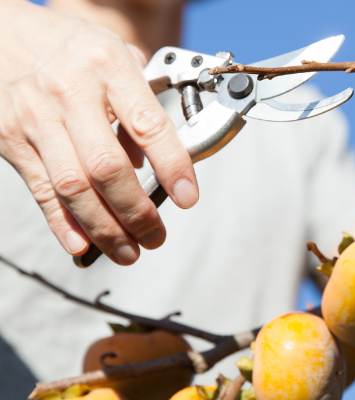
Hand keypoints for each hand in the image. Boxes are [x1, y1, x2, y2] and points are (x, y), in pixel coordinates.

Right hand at [0, 2, 197, 264]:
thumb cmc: (69, 46)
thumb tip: (149, 163)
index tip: (189, 198)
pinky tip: (83, 245)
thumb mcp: (114, 57)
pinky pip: (41, 189)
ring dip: (106, 228)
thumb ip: (137, 106)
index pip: (149, 126)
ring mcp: (36, 117)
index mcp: (109, 67)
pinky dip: (63, 223)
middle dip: (137, 212)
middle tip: (157, 237)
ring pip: (74, 187)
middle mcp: (71, 92)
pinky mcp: (8, 137)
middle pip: (108, 168)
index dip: (173, 167)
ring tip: (130, 251)